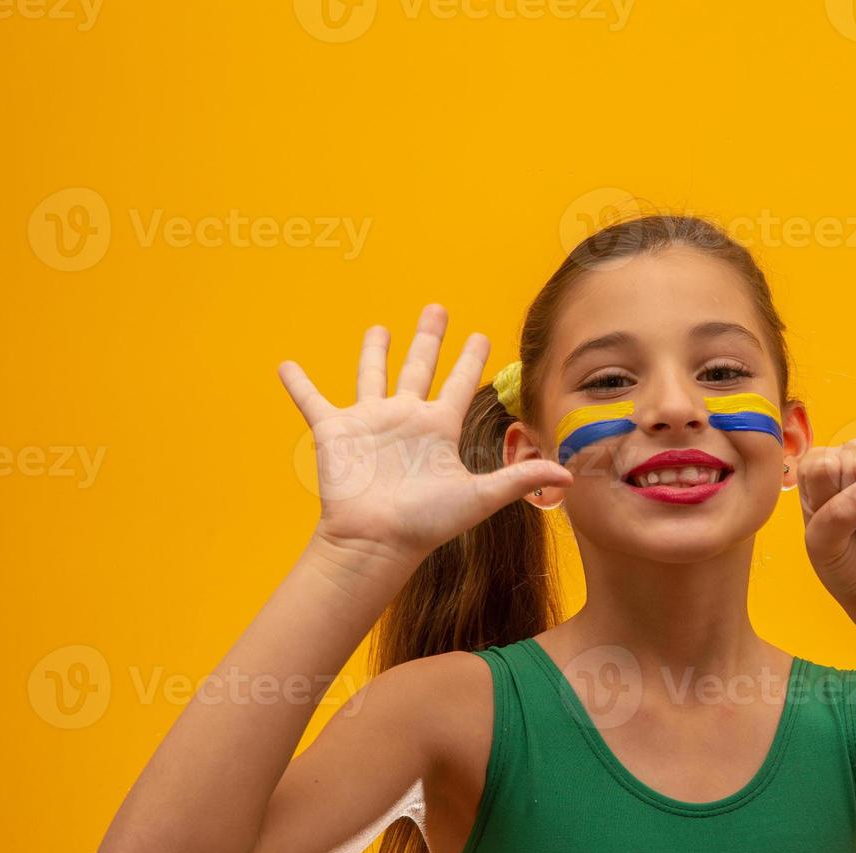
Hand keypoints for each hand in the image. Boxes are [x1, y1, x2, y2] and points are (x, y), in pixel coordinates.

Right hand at [279, 304, 572, 567]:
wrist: (377, 541)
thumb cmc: (426, 524)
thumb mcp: (479, 497)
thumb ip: (520, 479)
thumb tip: (569, 476)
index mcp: (438, 428)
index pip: (459, 384)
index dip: (472, 359)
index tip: (482, 335)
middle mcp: (406, 418)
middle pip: (420, 366)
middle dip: (429, 337)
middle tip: (438, 307)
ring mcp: (369, 422)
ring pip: (372, 374)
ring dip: (373, 351)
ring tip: (378, 328)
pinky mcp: (335, 431)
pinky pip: (313, 401)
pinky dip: (299, 384)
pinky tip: (286, 365)